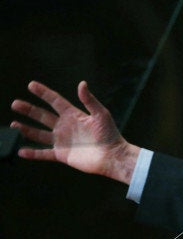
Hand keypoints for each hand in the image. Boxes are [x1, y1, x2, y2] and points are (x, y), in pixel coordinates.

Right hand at [11, 81, 139, 183]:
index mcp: (74, 114)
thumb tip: (82, 83)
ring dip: (26, 129)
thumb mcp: (101, 114)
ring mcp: (62, 140)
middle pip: (42, 116)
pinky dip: (32, 154)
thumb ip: (89, 100)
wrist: (112, 156)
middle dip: (29, 110)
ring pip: (39, 134)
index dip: (43, 93)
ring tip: (13, 124)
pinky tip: (20, 151)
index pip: (55, 101)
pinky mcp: (62, 154)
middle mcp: (65, 126)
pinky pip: (43, 154)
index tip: (31, 85)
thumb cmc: (110, 134)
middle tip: (15, 103)